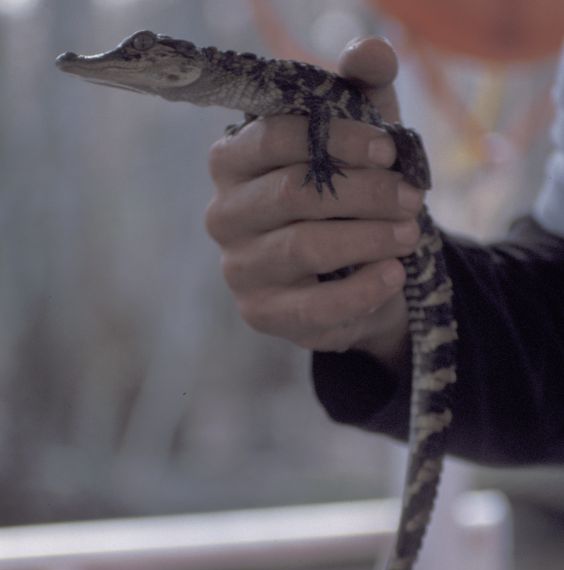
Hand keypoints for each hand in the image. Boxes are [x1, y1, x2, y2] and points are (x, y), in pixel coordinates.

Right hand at [205, 37, 423, 368]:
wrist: (352, 273)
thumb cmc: (349, 197)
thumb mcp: (359, 140)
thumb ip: (362, 90)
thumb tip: (371, 51)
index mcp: (234, 160)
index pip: (273, 137)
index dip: (336, 138)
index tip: (389, 147)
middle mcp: (224, 214)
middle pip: (293, 192)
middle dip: (364, 193)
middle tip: (412, 198)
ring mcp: (239, 268)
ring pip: (304, 246)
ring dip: (369, 238)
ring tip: (411, 233)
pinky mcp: (261, 313)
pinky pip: (313, 306)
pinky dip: (361, 290)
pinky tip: (394, 274)